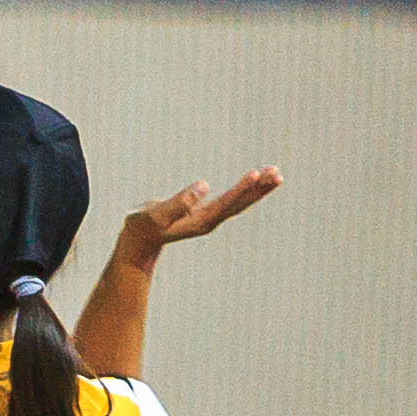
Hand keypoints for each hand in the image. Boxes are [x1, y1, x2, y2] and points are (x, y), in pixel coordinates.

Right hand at [118, 165, 282, 257]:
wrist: (139, 241)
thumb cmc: (143, 226)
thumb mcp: (156, 215)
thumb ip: (178, 202)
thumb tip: (204, 186)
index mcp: (201, 221)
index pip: (226, 203)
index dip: (241, 189)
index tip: (256, 175)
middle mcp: (210, 220)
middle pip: (240, 204)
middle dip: (258, 189)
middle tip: (276, 174)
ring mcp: (209, 218)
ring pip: (239, 203)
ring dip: (257, 189)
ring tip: (274, 174)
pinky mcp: (206, 213)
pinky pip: (231, 200)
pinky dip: (244, 190)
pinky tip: (253, 181)